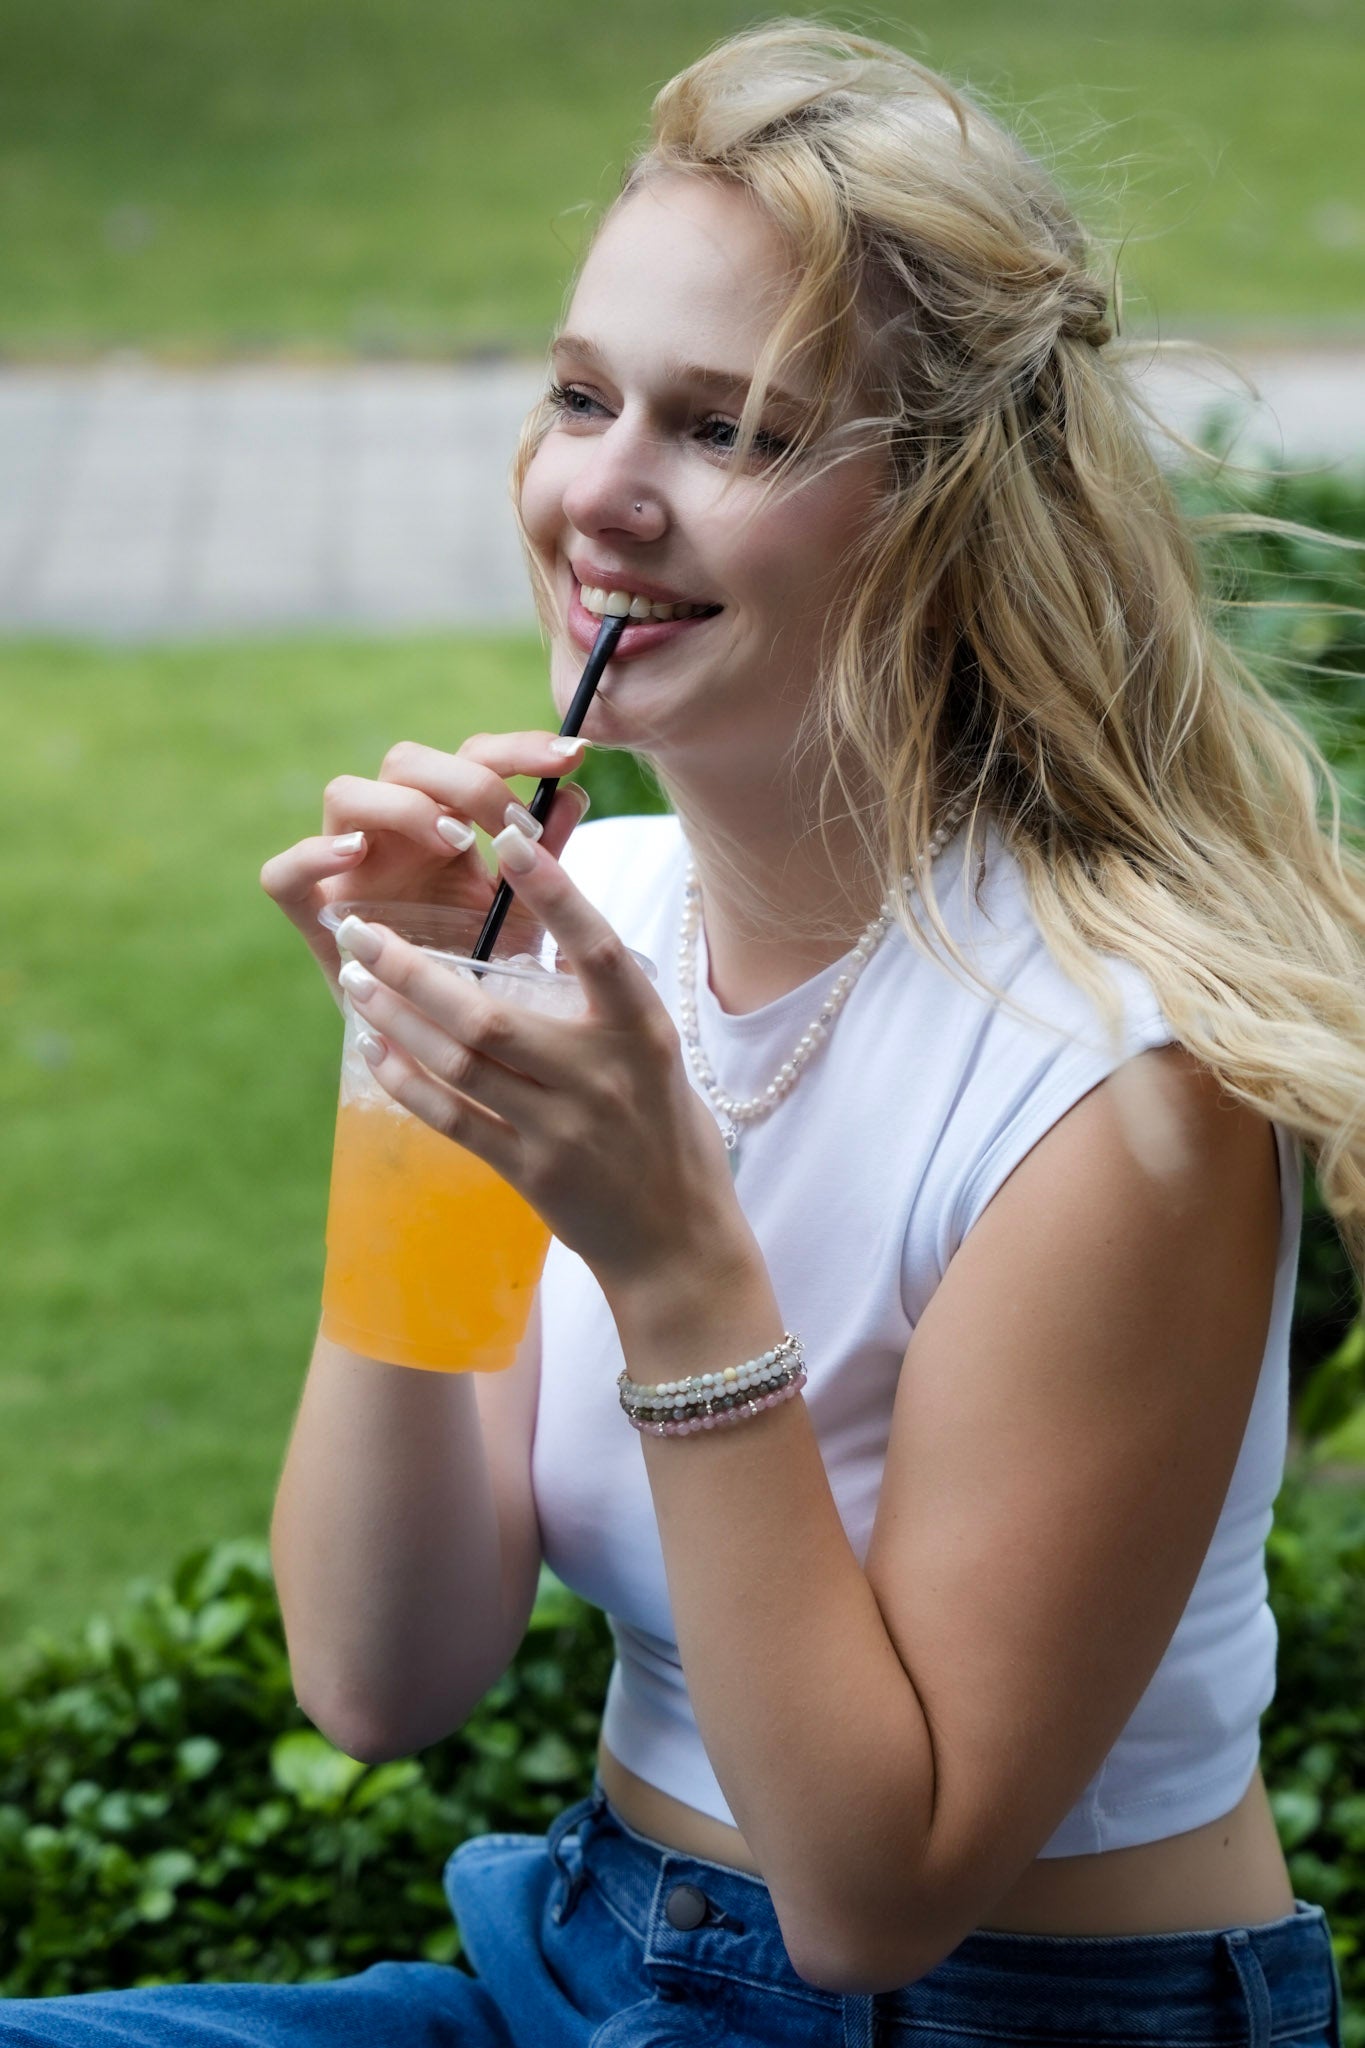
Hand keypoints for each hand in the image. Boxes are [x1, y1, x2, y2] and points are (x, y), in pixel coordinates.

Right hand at [259, 734, 590, 1006]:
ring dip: (406, 808)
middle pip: (406, 761)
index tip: (571, 756)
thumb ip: (545, 858)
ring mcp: (345, 868)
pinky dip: (312, 857)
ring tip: (456, 844)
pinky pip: (282, 874)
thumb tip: (572, 795)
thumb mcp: (526, 913)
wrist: (449, 1043)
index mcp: (445, 821)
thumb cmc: (485, 967)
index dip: (519, 748)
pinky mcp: (312, 914)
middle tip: (513, 826)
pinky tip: (355, 855)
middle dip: (467, 780)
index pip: (472, 756)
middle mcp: (390, 833)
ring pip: (345, 794)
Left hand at [331, 823, 757, 1299]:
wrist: (680, 1245)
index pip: (596, 948)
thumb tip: (551, 936)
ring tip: (354, 981)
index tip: (506, 839)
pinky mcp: (532, 1175)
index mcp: (643, 1033)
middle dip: (413, 968)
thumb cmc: (667, 1133)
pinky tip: (374, 1051)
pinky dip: (408, 1083)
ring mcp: (563, 1130)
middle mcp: (602, 1077)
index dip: (554, 892)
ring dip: (396, 1019)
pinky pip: (455, 1120)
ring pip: (459, 1063)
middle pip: (488, 1014)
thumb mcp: (656, 1056)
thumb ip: (606, 1003)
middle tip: (360, 929)